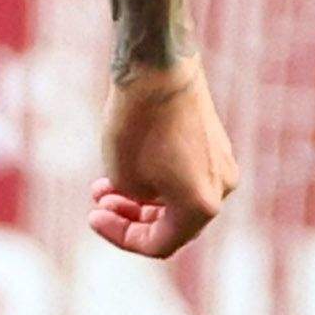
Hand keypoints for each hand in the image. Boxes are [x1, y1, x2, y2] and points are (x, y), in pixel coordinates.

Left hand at [93, 56, 234, 258]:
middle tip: (98, 204)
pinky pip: (186, 176)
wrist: (159, 71)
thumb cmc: (138, 126)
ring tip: (103, 188)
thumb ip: (137, 203)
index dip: (122, 236)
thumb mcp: (124, 177)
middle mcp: (221, 189)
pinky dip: (157, 179)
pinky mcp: (215, 146)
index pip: (160, 243)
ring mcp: (222, 166)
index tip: (92, 216)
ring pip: (178, 199)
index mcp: (201, 206)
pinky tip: (123, 170)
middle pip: (172, 223)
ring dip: (140, 200)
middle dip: (131, 218)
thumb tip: (147, 199)